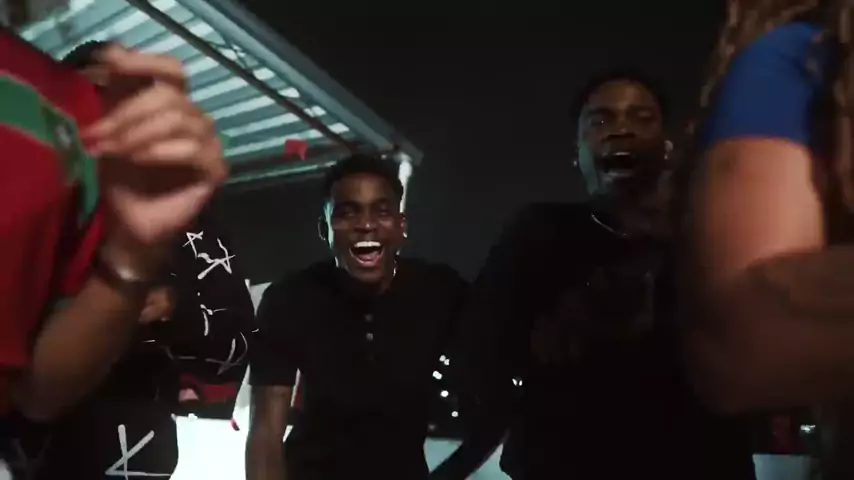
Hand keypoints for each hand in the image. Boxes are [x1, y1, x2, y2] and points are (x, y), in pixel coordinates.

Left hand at [85, 45, 226, 273]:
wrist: (131, 223)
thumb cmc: (121, 178)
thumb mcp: (111, 131)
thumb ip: (114, 96)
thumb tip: (109, 53)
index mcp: (174, 104)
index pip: (172, 70)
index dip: (145, 62)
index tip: (110, 64)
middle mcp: (196, 119)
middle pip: (171, 96)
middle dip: (128, 113)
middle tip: (98, 133)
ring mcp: (210, 144)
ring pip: (181, 120)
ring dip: (140, 133)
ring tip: (114, 150)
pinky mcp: (216, 170)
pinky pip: (194, 149)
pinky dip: (161, 151)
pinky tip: (138, 159)